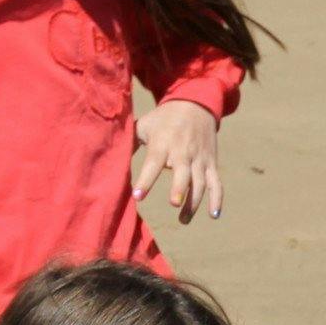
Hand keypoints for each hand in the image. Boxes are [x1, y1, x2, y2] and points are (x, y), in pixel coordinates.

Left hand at [134, 99, 223, 223]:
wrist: (194, 103)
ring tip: (183, 221)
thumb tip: (107, 158)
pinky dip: (217, 200)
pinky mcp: (211, 164)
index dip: (146, 179)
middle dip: (180, 187)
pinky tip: (213, 216)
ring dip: (194, 202)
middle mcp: (183, 151)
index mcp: (163, 142)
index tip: (137, 196)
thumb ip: (129, 142)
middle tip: (174, 203)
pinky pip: (216, 184)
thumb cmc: (162, 120)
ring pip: (200, 182)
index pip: (154, 162)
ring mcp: (199, 159)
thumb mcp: (144, 125)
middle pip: (183, 172)